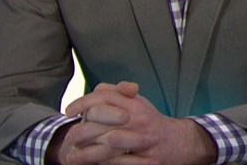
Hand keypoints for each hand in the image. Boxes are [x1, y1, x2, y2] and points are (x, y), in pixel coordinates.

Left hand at [50, 81, 216, 163]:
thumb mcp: (137, 104)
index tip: (69, 111)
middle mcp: (142, 120)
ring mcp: (145, 141)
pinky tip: (92, 163)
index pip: (105, 96)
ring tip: (73, 155)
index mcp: (136, 105)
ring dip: (87, 151)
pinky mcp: (148, 161)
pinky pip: (118, 162)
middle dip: (82, 130)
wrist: (177, 142)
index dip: (83, 102)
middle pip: (103, 120)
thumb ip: (118, 94)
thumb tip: (98, 89)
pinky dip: (102, 162)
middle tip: (70, 138)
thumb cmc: (150, 123)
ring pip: (109, 143)